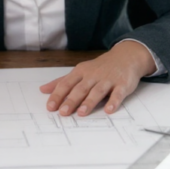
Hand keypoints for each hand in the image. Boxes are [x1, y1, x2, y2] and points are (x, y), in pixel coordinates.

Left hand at [39, 41, 156, 116]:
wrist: (126, 56)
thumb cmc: (100, 67)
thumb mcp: (80, 71)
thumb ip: (62, 81)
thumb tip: (43, 90)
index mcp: (81, 72)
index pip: (66, 84)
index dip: (58, 95)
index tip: (50, 107)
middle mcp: (93, 75)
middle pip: (80, 89)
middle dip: (71, 100)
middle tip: (63, 112)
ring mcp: (108, 80)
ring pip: (97, 91)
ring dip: (89, 101)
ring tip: (82, 112)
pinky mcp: (122, 84)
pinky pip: (118, 93)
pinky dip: (114, 101)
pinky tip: (109, 110)